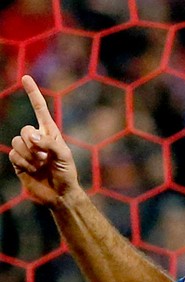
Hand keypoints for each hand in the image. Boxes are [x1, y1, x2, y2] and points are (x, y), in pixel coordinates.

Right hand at [9, 75, 78, 206]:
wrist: (59, 194)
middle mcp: (37, 138)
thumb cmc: (66, 173)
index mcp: (50, 132)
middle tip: (46, 157)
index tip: (26, 78)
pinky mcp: (18, 162)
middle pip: (25, 130)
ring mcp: (26, 150)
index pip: (39, 109)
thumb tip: (31, 137)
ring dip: (30, 156)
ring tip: (41, 166)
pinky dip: (23, 163)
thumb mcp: (64, 156)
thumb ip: (49, 143)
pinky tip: (32, 170)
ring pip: (16, 142)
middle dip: (35, 145)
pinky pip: (12, 154)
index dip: (33, 94)